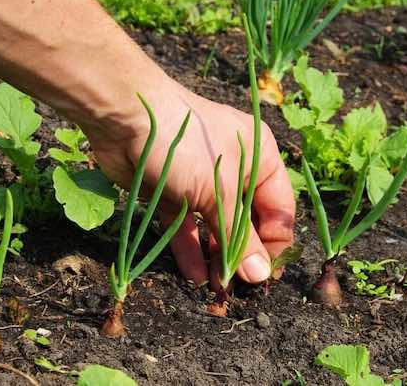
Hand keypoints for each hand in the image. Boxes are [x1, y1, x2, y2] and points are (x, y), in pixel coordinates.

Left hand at [88, 80, 295, 287]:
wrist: (127, 117)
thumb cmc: (188, 146)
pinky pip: (188, 225)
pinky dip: (191, 248)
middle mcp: (237, 170)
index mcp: (262, 159)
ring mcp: (203, 181)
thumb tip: (259, 275)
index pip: (279, 210)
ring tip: (216, 288)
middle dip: (243, 255)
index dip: (275, 246)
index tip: (265, 278)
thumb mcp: (221, 192)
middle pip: (248, 221)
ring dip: (217, 256)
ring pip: (217, 226)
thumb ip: (240, 237)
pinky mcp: (174, 192)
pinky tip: (193, 275)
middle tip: (239, 289)